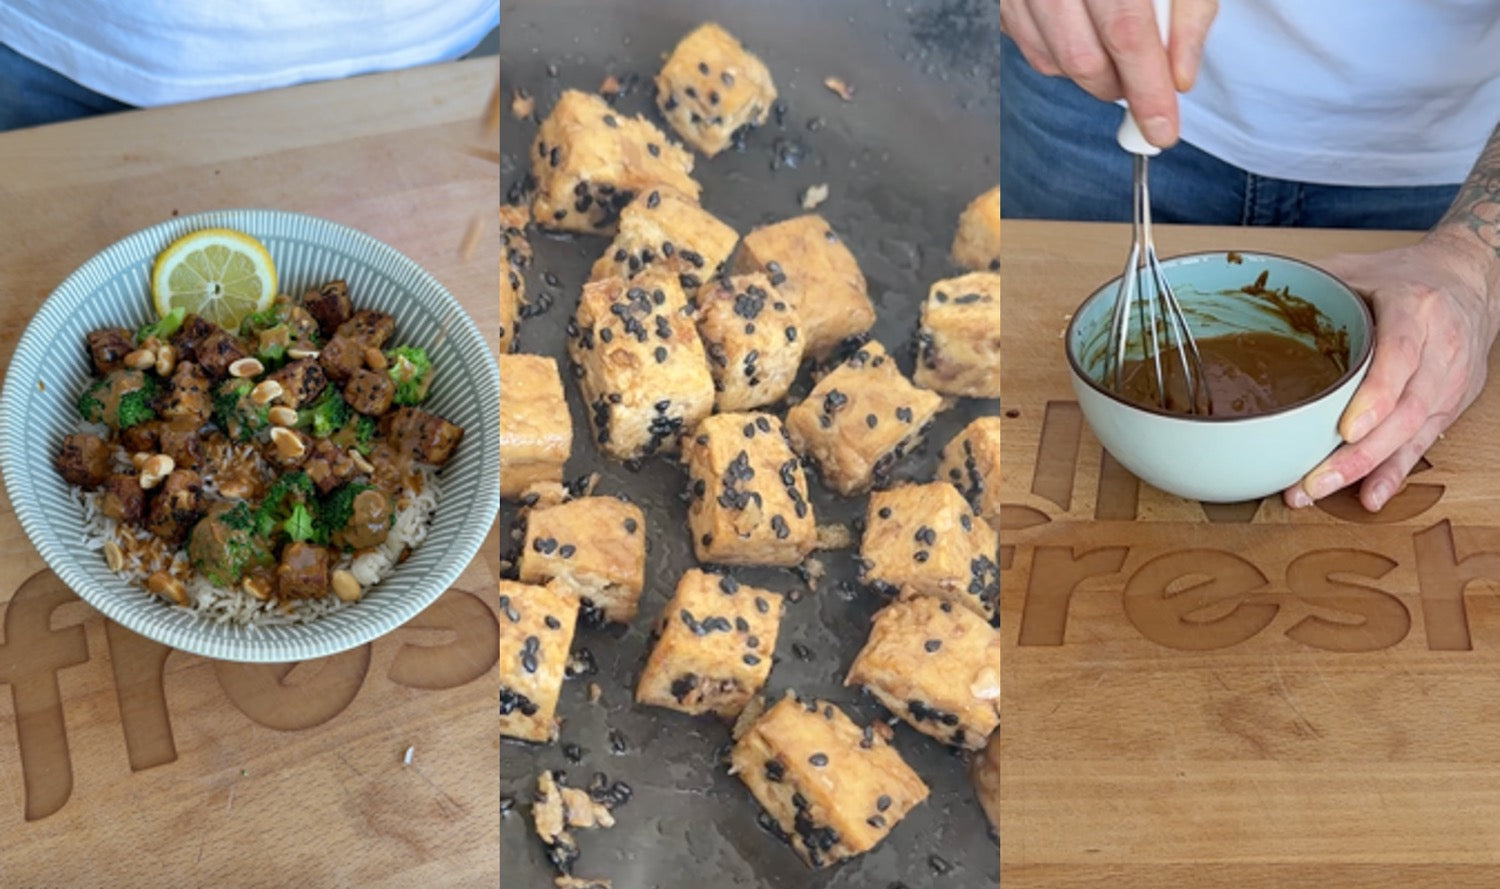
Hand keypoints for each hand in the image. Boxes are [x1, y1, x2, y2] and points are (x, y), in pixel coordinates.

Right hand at [1000, 0, 1218, 146]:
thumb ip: (1189, 11)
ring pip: (1055, 61)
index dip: (1147, 88)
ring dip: (1093, 75)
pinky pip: (1032, 48)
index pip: (1127, 33)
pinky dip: (1063, 59)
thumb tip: (1180, 76)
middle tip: (1147, 89)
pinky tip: (1085, 37)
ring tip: (1118, 54)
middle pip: (1085, 58)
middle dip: (1120, 88)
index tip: (1163, 129)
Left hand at [1285, 233, 1499, 511]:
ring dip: (1366, 470)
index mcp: (1415, 309)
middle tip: (1312, 481)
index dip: (1376, 395)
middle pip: (1405, 409)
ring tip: (1319, 491)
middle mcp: (1439, 349)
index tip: (1347, 429)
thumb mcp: (1360, 268)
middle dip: (1358, 453)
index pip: (1400, 356)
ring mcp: (1449, 382)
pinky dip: (1394, 473)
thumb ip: (1313, 284)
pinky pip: (1421, 445)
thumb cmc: (1406, 277)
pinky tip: (1369, 496)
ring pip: (1412, 433)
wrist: (1469, 281)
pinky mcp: (1450, 405)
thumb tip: (1245, 298)